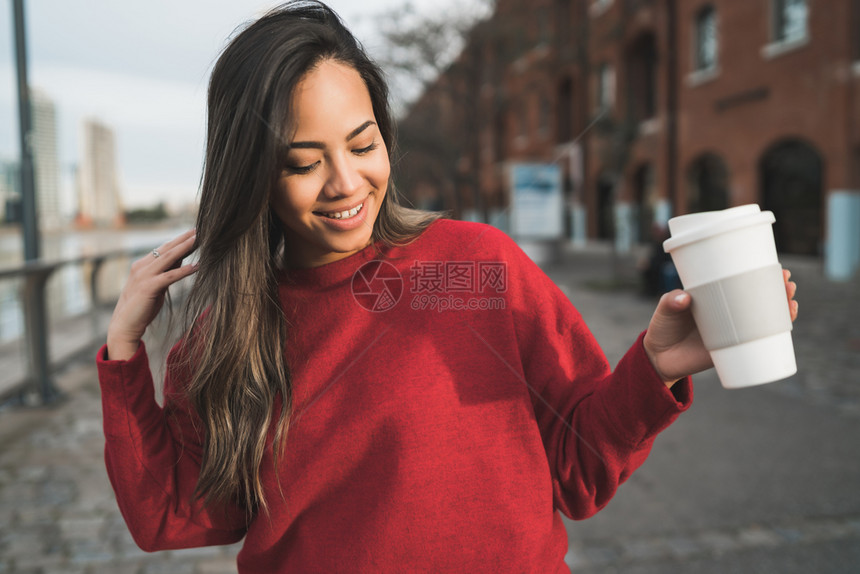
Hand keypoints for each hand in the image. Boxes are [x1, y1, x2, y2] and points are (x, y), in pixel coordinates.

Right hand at [106, 230, 197, 360]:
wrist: (125, 326)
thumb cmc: (142, 307)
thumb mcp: (156, 286)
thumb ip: (165, 272)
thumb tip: (180, 260)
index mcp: (142, 265)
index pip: (164, 248)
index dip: (179, 240)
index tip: (194, 232)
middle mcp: (141, 267)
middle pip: (167, 249)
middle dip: (184, 238)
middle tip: (200, 229)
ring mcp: (143, 276)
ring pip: (168, 258)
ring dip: (185, 248)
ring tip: (200, 240)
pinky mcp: (148, 287)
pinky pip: (170, 276)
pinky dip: (184, 270)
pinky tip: (197, 266)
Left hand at [643, 269, 798, 386]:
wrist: (658, 357)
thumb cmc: (662, 327)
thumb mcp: (664, 310)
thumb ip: (670, 302)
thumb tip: (684, 298)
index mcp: (716, 296)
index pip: (743, 281)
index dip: (761, 274)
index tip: (777, 267)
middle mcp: (728, 312)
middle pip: (761, 298)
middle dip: (779, 290)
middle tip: (787, 283)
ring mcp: (732, 331)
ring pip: (764, 319)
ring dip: (783, 311)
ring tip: (791, 302)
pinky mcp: (731, 350)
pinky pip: (757, 344)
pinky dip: (773, 337)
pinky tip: (786, 329)